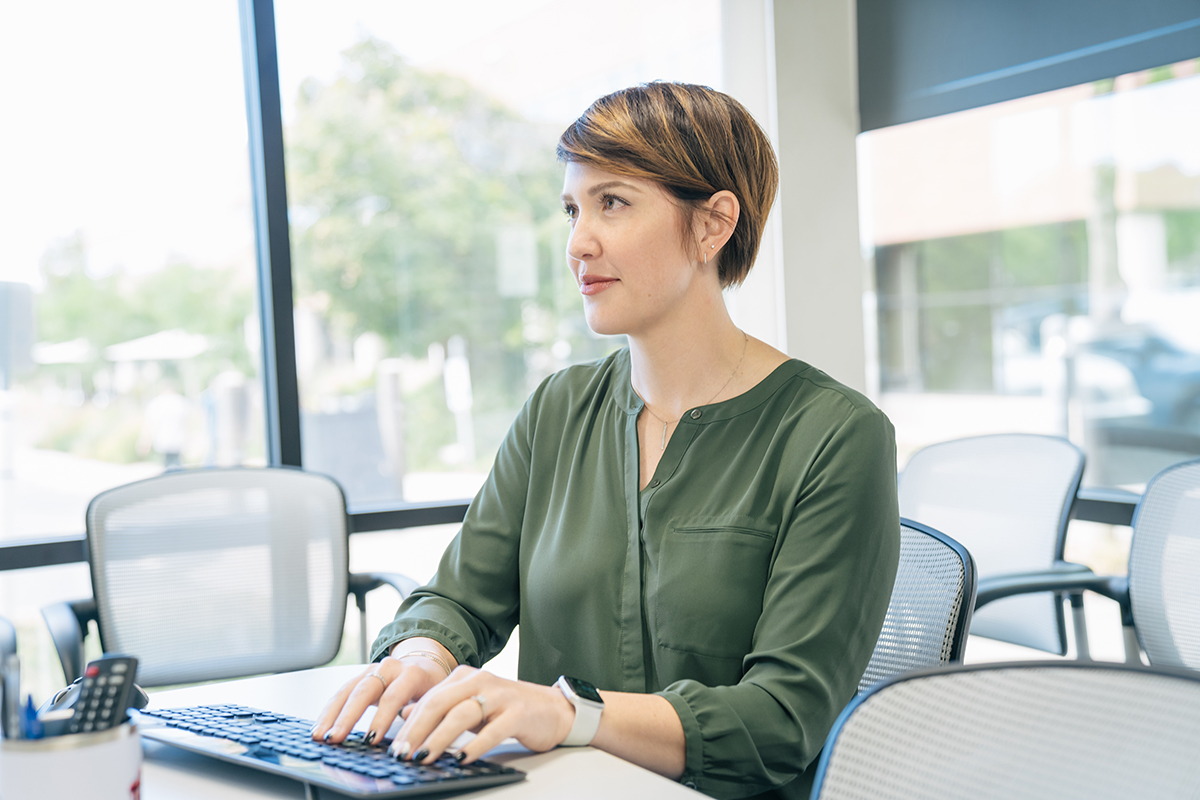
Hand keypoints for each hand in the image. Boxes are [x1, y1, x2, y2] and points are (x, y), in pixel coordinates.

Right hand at [311, 654, 445, 745]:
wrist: (424, 664)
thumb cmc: (430, 687)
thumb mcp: (435, 698)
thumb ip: (424, 713)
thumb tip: (412, 735)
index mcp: (411, 673)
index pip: (394, 695)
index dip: (382, 718)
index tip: (371, 740)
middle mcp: (388, 668)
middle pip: (364, 690)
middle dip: (348, 716)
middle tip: (335, 738)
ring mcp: (371, 671)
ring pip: (347, 690)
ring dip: (331, 714)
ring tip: (319, 736)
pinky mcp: (359, 678)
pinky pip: (340, 693)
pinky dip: (329, 711)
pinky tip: (320, 727)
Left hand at [391, 665, 574, 764]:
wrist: (552, 709)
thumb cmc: (507, 709)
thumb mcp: (470, 705)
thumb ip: (440, 707)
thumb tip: (405, 713)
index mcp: (465, 677)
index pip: (429, 699)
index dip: (409, 723)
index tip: (394, 746)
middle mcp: (480, 680)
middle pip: (440, 703)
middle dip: (417, 730)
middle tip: (402, 753)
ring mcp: (500, 695)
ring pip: (462, 714)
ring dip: (439, 739)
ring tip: (425, 758)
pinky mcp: (518, 712)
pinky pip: (493, 730)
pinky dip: (475, 745)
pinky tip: (462, 759)